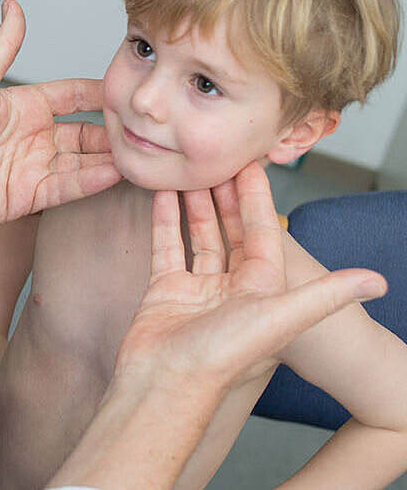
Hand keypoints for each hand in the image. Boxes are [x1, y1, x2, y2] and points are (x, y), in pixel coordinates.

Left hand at [0, 0, 120, 227]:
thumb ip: (2, 47)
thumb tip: (13, 5)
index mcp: (26, 106)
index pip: (75, 95)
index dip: (101, 92)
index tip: (131, 88)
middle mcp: (35, 136)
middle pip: (87, 131)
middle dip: (115, 130)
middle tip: (148, 127)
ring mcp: (35, 166)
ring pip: (84, 160)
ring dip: (111, 157)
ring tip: (142, 152)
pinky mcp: (31, 196)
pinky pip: (70, 187)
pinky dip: (93, 181)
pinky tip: (117, 173)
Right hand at [115, 161, 387, 392]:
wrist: (167, 381)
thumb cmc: (223, 356)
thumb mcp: (282, 318)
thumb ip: (327, 294)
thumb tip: (378, 282)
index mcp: (261, 288)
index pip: (262, 232)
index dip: (258, 198)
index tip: (250, 165)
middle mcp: (231, 286)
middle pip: (230, 230)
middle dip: (226, 195)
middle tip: (219, 161)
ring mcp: (197, 288)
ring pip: (199, 235)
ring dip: (196, 203)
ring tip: (190, 173)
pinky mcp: (166, 290)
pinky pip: (167, 247)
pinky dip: (165, 221)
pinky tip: (164, 196)